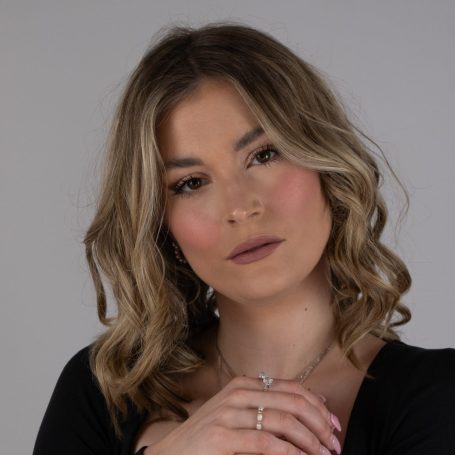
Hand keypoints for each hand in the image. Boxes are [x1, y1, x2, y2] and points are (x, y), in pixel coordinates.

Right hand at [142, 375, 341, 454]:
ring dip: (309, 440)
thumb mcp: (240, 415)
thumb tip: (315, 403)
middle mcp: (238, 392)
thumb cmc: (210, 437)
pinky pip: (265, 442)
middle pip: (291, 401)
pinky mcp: (221, 434)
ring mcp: (228, 412)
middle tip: (335, 445)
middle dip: (319, 423)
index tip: (335, 426)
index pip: (292, 388)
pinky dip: (289, 452)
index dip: (318, 406)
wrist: (172, 453)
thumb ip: (270, 407)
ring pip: (282, 420)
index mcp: (244, 384)